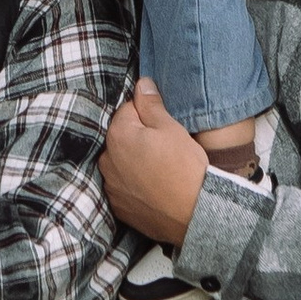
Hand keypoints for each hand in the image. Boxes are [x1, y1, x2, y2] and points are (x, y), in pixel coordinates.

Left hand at [102, 79, 211, 248]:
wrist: (194, 215)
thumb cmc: (185, 168)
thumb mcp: (171, 129)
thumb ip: (151, 105)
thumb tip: (142, 84)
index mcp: (118, 134)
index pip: (127, 110)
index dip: (147, 114)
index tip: (163, 126)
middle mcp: (106, 159)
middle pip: (121, 137)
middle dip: (138, 138)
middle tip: (164, 149)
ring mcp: (110, 185)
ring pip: (121, 162)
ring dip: (134, 161)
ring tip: (160, 169)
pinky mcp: (117, 206)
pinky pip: (123, 186)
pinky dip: (134, 184)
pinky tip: (153, 187)